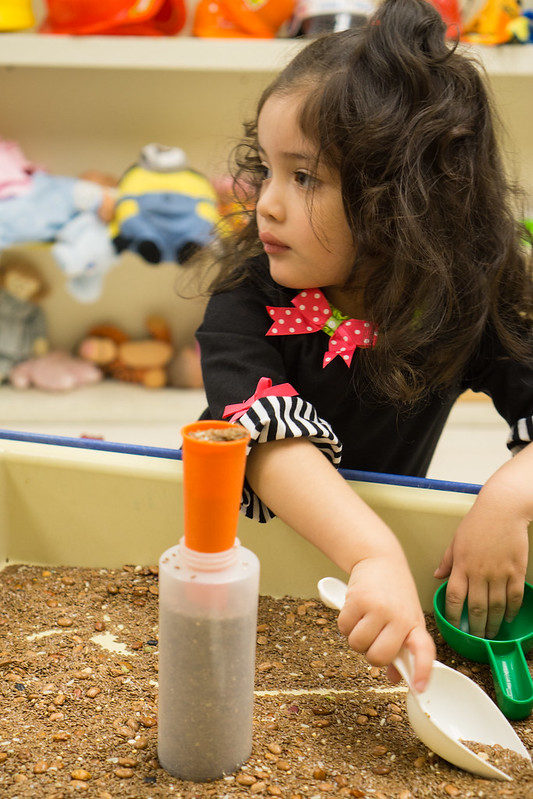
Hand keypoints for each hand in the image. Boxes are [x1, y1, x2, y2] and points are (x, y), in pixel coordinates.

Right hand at [338, 555, 434, 691]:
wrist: (379, 558)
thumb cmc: (393, 592)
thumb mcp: (404, 617)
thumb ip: (400, 647)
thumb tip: (393, 677)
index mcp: (415, 624)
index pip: (424, 651)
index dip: (422, 671)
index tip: (419, 688)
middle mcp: (399, 618)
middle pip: (378, 657)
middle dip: (370, 653)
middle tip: (372, 637)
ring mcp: (378, 608)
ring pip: (357, 645)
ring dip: (355, 637)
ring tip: (363, 620)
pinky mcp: (358, 600)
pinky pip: (343, 628)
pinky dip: (345, 624)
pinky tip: (354, 610)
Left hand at [434, 490, 528, 637]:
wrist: (502, 510)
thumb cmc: (477, 523)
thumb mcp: (456, 541)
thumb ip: (447, 561)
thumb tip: (436, 576)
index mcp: (462, 565)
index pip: (455, 598)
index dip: (454, 616)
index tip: (454, 627)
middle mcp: (479, 572)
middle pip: (477, 608)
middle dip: (476, 627)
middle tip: (476, 638)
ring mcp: (499, 572)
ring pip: (496, 606)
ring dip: (494, 624)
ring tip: (492, 634)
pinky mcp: (516, 570)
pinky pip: (514, 596)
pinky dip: (511, 610)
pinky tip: (508, 618)